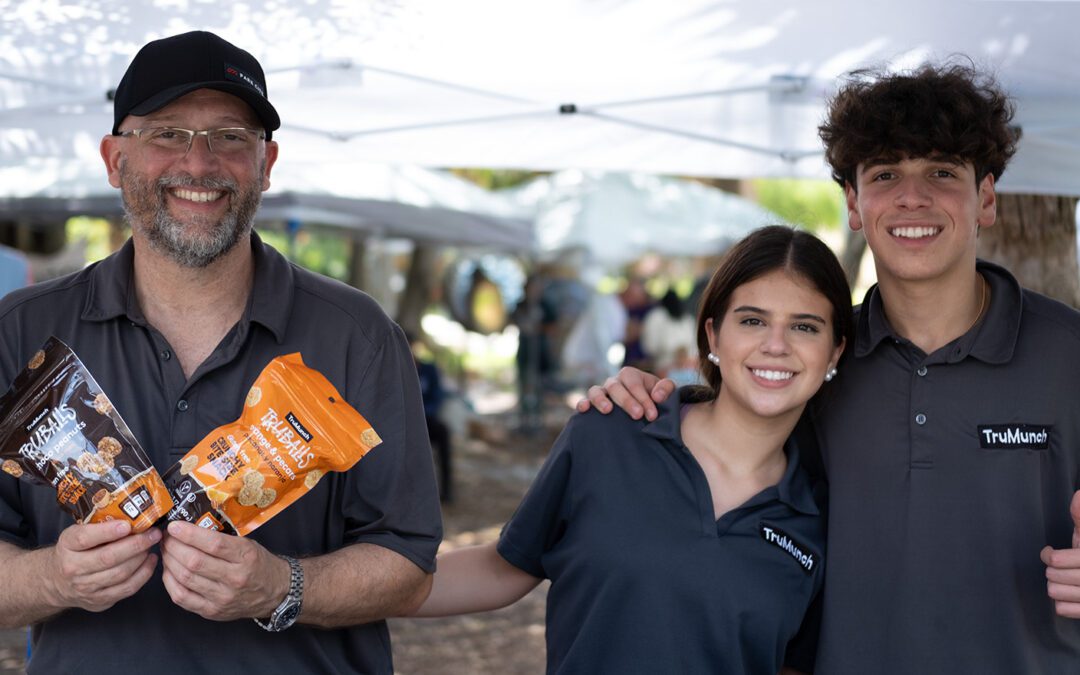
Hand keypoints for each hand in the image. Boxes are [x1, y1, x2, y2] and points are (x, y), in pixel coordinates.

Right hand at [47, 521, 159, 612]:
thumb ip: (98, 525)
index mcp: (67, 546)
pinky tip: (151, 561)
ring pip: (120, 573)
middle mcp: (73, 568)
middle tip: (153, 533)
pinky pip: (127, 588)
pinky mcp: (99, 600)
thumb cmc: (75, 551)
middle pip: (108, 557)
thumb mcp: (77, 534)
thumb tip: (132, 513)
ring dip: (141, 558)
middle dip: (135, 544)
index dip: (107, 531)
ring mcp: (85, 587)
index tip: (127, 525)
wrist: (57, 582)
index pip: (85, 538)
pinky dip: (144, 574)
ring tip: (152, 544)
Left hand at [161, 521, 289, 621]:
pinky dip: (170, 582)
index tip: (175, 526)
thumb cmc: (259, 564)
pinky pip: (182, 597)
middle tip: (167, 538)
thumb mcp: (248, 545)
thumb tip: (190, 527)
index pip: (213, 544)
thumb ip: (222, 538)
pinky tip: (169, 571)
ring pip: (185, 578)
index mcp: (246, 557)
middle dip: (174, 547)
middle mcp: (234, 579)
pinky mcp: (212, 611)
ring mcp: (222, 598)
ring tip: (166, 551)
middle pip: (194, 562)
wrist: (275, 593)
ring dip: (169, 562)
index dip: (189, 534)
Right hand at [574, 367, 673, 420]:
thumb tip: (657, 396)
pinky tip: (584, 409)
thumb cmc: (655, 398)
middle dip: (627, 401)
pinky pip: (583, 401)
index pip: (635, 384)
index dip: (644, 398)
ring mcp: (601, 393)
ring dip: (600, 399)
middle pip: (616, 387)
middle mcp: (613, 382)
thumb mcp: (665, 391)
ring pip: (595, 390)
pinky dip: (582, 403)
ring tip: (608, 411)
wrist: (645, 409)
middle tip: (638, 415)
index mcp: (630, 375)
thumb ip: (666, 388)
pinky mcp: (593, 405)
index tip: (652, 415)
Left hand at [1041, 489, 1079, 617]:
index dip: (1048, 555)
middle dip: (1052, 570)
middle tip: (1059, 567)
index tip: (1050, 552)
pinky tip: (1070, 594)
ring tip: (1064, 580)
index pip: (1055, 560)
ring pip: (1055, 593)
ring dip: (1056, 586)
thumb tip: (1079, 494)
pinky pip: (1062, 609)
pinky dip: (1063, 603)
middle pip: (1052, 576)